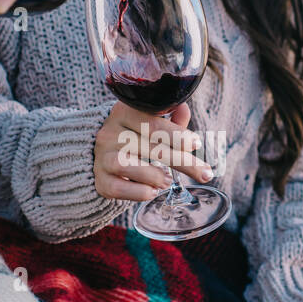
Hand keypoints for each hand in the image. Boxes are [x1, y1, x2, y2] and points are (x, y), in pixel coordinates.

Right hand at [93, 102, 214, 200]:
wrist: (97, 152)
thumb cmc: (133, 135)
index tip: (197, 144)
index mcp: (124, 112)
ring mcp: (102, 156)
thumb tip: (184, 109)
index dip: (177, 135)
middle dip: (183, 162)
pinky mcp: (100, 179)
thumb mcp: (149, 122)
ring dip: (155, 176)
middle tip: (205, 174)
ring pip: (128, 165)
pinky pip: (118, 188)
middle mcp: (110, 132)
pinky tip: (151, 192)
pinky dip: (138, 192)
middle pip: (150, 147)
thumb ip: (169, 119)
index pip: (153, 123)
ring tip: (168, 181)